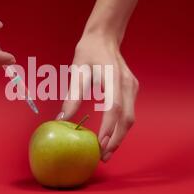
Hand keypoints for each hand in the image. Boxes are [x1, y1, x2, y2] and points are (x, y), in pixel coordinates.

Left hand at [58, 33, 138, 161]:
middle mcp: (127, 84)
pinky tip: (109, 137)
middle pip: (127, 118)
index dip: (108, 127)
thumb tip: (62, 120)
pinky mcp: (131, 90)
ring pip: (130, 118)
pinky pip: (128, 113)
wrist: (105, 37)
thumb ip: (72, 96)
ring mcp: (132, 87)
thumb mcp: (77, 71)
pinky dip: (120, 127)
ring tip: (105, 151)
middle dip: (116, 140)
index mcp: (113, 77)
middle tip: (103, 156)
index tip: (99, 144)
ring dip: (119, 136)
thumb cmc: (88, 51)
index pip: (114, 107)